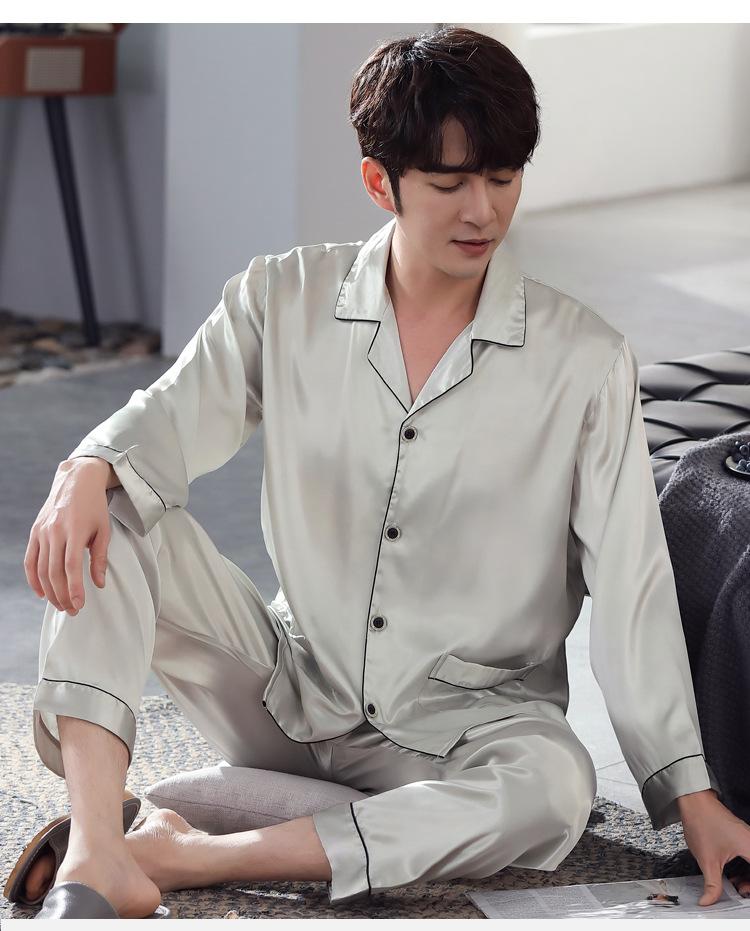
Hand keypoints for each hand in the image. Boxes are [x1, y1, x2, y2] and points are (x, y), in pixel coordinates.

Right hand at [24, 458, 112, 614]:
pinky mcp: (34, 532)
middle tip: (72, 611)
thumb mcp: (104, 529)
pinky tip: (41, 593)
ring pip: (41, 569)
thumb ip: (100, 557)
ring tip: (61, 605)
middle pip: (54, 571)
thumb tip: (99, 584)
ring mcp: (42, 532)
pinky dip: (33, 579)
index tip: (79, 605)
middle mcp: (55, 532)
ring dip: (50, 591)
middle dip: (62, 595)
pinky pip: (30, 560)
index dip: (74, 588)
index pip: (71, 566)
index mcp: (74, 530)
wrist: (76, 481)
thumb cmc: (94, 507)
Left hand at [678, 790, 749, 905]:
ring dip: (749, 879)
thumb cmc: (702, 822)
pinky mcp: (742, 838)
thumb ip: (712, 885)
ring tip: (735, 886)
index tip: (744, 894)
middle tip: (741, 892)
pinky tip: (732, 876)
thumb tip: (709, 901)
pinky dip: (745, 870)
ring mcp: (748, 839)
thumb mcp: (707, 860)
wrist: (694, 801)